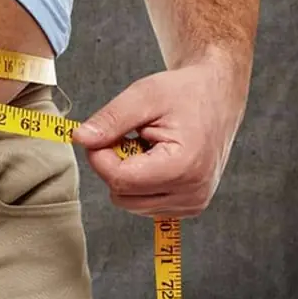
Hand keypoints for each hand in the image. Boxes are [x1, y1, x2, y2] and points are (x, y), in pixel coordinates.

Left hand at [71, 51, 248, 217]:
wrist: (217, 96)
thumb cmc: (185, 93)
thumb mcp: (143, 95)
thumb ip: (110, 119)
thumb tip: (80, 139)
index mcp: (183, 167)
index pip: (119, 180)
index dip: (100, 156)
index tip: (106, 133)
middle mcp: (192, 192)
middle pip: (122, 195)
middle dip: (114, 165)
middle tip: (129, 136)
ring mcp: (193, 202)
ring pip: (130, 203)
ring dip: (127, 174)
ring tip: (147, 146)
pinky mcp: (189, 205)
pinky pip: (145, 204)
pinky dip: (141, 183)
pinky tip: (155, 159)